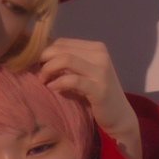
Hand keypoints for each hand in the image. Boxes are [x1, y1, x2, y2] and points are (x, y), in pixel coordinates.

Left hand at [38, 38, 142, 158]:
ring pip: (66, 60)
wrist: (118, 116)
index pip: (63, 42)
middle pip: (62, 49)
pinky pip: (72, 80)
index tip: (39, 66)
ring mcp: (101, 71)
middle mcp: (100, 55)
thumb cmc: (97, 94)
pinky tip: (53, 89)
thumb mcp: (84, 74)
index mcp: (96, 48)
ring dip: (49, 70)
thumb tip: (43, 56)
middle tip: (39, 74)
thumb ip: (69, 63)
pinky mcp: (99, 88)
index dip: (46, 52)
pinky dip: (58, 83)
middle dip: (45, 60)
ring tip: (44, 81)